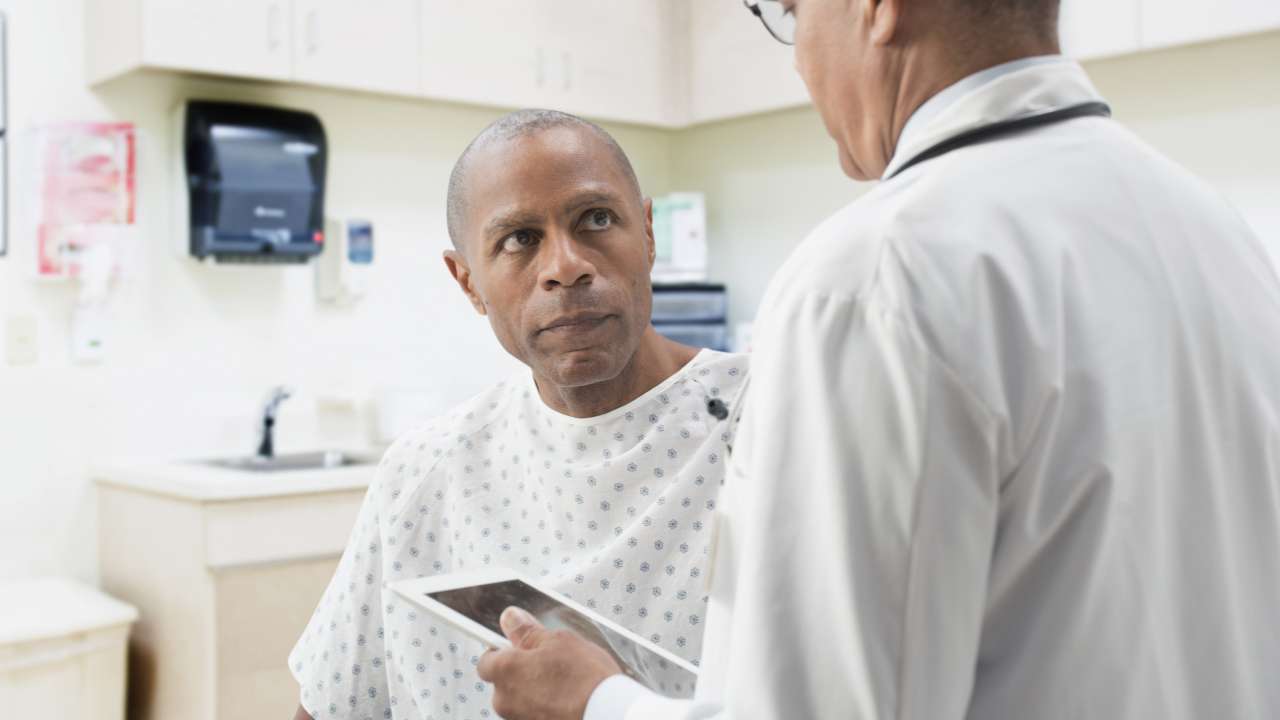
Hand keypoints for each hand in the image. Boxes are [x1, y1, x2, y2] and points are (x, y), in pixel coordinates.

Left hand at [477, 606, 623, 719]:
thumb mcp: (558, 641)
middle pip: (503, 681)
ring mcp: (518, 719)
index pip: (486, 659)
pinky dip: (545, 704)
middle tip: (548, 660)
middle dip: (521, 670)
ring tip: (564, 680)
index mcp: (504, 671)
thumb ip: (527, 631)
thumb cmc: (585, 679)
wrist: (608, 714)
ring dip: (534, 688)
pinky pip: (534, 712)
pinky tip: (567, 697)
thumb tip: (510, 619)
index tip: (517, 644)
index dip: (502, 649)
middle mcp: (505, 700)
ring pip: (520, 698)